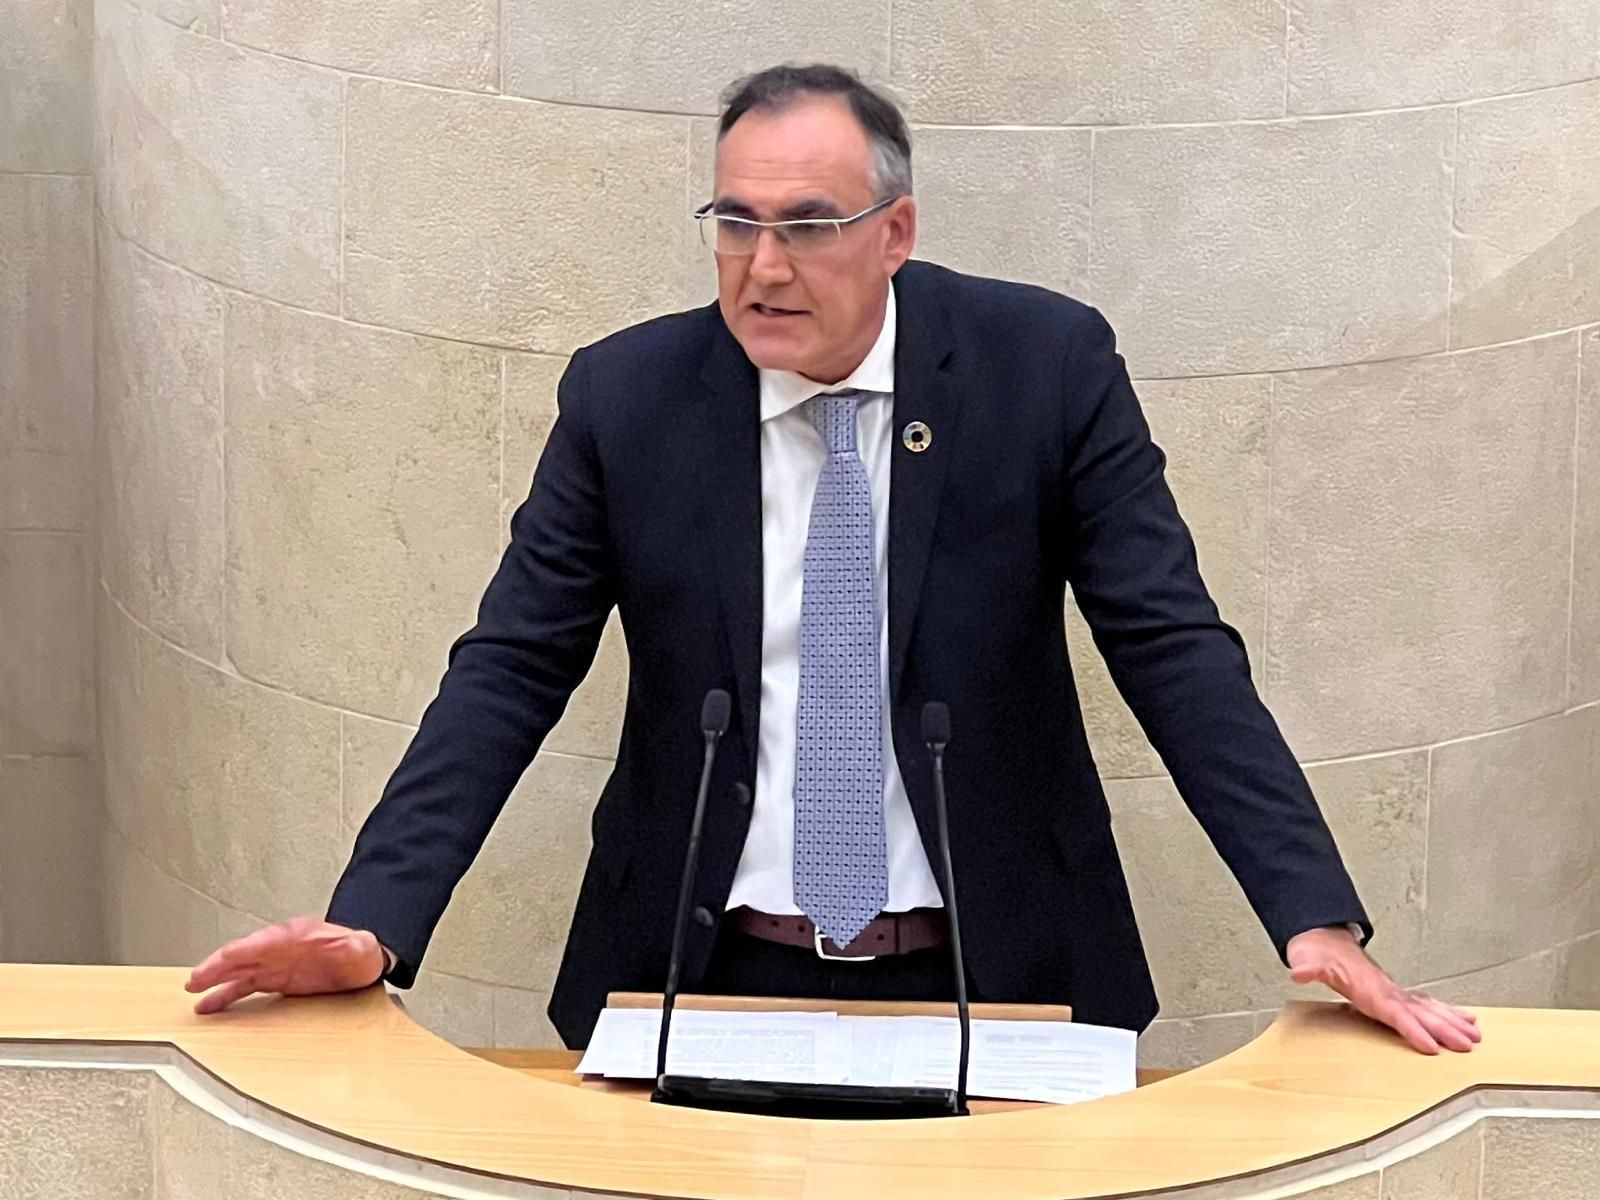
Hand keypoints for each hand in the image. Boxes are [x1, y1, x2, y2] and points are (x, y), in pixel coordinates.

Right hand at [186, 916, 385, 1013]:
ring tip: (194, 996)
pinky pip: (246, 986)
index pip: (258, 944)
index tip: (218, 963)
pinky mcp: (276, 980)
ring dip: (216, 984)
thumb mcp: (359, 946)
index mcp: (294, 936)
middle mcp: (279, 949)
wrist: (364, 962)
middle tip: (193, 982)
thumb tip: (348, 942)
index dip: (236, 954)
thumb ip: (350, 945)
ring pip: (238, 973)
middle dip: (215, 969)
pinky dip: (227, 995)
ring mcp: (275, 965)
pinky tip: (212, 1005)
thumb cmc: (358, 952)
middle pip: (240, 957)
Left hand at [1286, 926, 1480, 1054]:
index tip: (1431, 1045)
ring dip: (1452, 1022)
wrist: (1323, 940)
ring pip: (1429, 1008)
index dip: (1412, 1029)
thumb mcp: (1308, 960)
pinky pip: (1426, 1003)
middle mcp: (1387, 990)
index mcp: (1368, 988)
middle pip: (1420, 1012)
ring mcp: (1394, 991)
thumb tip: (1299, 970)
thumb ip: (1307, 967)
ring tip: (1476, 1035)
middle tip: (1468, 1045)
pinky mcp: (1396, 993)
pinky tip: (1463, 1019)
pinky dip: (1446, 1012)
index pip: (1394, 1012)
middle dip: (1445, 1029)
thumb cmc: (1319, 954)